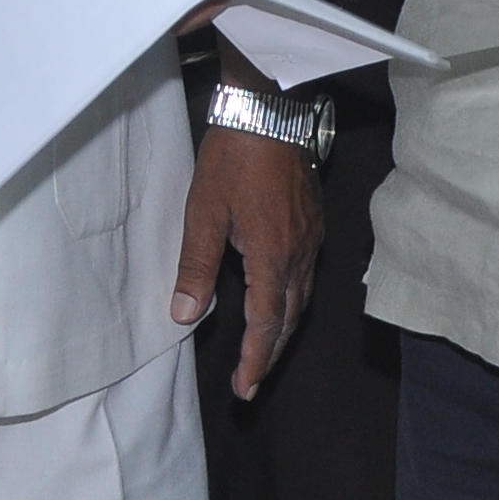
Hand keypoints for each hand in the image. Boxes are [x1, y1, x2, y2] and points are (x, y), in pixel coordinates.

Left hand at [173, 117, 321, 399]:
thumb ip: (196, 266)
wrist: (269, 110)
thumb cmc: (234, 157)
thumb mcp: (203, 212)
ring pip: (302, 298)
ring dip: (283, 329)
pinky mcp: (314, 221)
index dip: (255, 361)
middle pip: (289, 319)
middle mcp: (300, 255)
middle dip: (271, 354)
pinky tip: (280, 298)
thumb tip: (184, 314)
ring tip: (265, 350)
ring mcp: (312, 238)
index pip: (266, 326)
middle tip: (252, 382)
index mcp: (272, 258)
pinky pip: (308, 274)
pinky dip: (293, 299)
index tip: (244, 389)